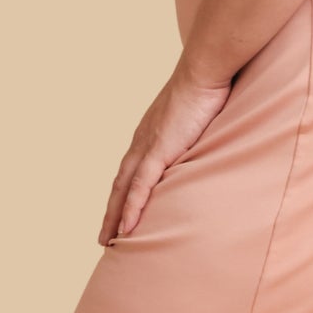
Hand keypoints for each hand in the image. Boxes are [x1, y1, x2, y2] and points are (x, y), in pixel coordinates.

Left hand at [98, 56, 233, 245]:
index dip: (123, 193)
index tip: (119, 212)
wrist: (204, 71)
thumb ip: (196, 133)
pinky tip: (125, 230)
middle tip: (105, 237)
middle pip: (120, 184)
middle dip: (112, 211)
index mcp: (150, 133)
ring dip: (115, 217)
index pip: (131, 169)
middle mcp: (142, 141)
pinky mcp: (158, 151)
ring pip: (124, 190)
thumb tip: (207, 141)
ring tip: (108, 242)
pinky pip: (140, 187)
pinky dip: (131, 209)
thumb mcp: (198, 115)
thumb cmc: (206, 86)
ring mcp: (148, 147)